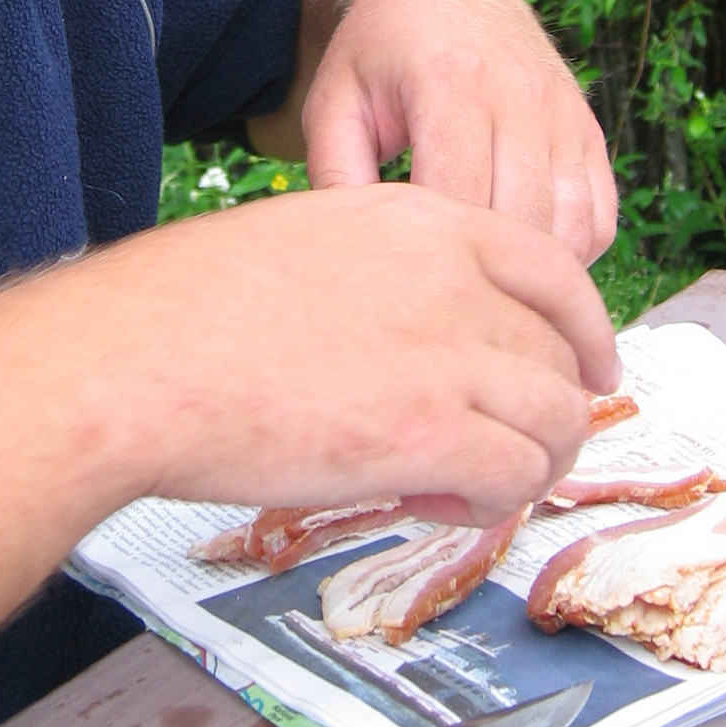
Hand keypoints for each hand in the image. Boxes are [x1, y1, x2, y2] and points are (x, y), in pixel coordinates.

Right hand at [66, 180, 619, 523]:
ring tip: (465, 484)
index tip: (590, 369)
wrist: (135, 357)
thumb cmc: (187, 308)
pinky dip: (490, 503)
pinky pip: (515, 477)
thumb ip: (383, 274)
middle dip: (546, 411)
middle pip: (562, 353)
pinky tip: (435, 500)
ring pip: (557, 420)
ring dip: (526, 464)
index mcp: (422, 223)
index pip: (556, 267)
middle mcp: (451, 279)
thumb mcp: (306, 241)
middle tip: (502, 448)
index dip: (587, 327)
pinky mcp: (427, 435)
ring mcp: (446, 354)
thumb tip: (410, 332)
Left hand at [278, 0, 618, 267]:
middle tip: (444, 292)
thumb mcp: (334, 101)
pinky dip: (570, 254)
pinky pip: (600, 218)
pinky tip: (521, 255)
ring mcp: (562, 112)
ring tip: (484, 279)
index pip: (460, 195)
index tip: (407, 273)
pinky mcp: (587, 128)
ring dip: (531, 268)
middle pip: (522, 221)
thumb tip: (356, 255)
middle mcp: (520, 93)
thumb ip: (335, 174)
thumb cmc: (378, 52)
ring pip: (572, 227)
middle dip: (483, 267)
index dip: (436, 250)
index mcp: (451, 81)